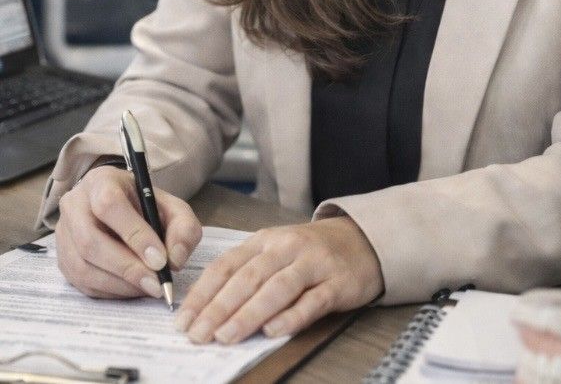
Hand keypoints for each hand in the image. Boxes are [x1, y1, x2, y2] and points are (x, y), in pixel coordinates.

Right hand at [55, 165, 201, 298]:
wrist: (121, 207)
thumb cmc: (146, 206)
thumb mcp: (172, 207)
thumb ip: (183, 228)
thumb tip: (175, 260)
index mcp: (101, 181)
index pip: (109, 205)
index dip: (134, 234)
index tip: (160, 259)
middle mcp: (75, 204)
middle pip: (91, 241)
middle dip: (127, 267)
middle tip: (156, 283)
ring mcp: (64, 234)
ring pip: (83, 266)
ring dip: (119, 284)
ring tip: (148, 287)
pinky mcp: (62, 259)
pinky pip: (81, 283)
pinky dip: (110, 291)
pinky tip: (132, 288)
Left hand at [175, 216, 383, 343]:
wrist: (363, 239)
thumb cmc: (310, 252)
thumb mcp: (275, 251)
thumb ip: (246, 273)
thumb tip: (207, 309)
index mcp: (265, 240)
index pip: (226, 266)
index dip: (203, 293)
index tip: (183, 320)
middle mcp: (287, 248)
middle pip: (247, 278)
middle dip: (219, 308)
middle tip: (199, 334)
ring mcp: (313, 264)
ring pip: (276, 288)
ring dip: (248, 313)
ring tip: (226, 336)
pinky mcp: (337, 282)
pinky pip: (312, 301)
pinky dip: (291, 316)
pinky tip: (273, 330)